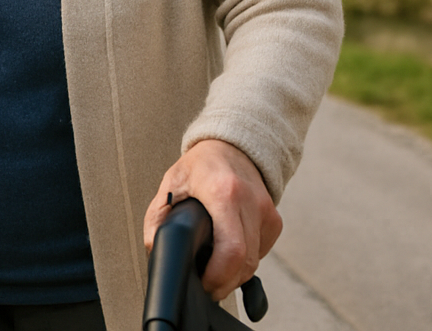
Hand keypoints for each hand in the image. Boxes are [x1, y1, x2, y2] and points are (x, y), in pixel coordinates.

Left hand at [143, 139, 281, 300]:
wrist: (231, 147)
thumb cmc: (199, 166)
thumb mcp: (170, 185)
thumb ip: (158, 219)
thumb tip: (156, 252)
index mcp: (224, 193)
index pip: (231, 250)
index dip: (217, 276)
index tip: (202, 283)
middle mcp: (251, 203)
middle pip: (245, 262)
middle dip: (224, 283)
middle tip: (205, 285)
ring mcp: (267, 212)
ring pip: (255, 262)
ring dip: (234, 275)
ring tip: (213, 271)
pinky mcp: (275, 220)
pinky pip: (261, 252)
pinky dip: (244, 261)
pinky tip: (227, 254)